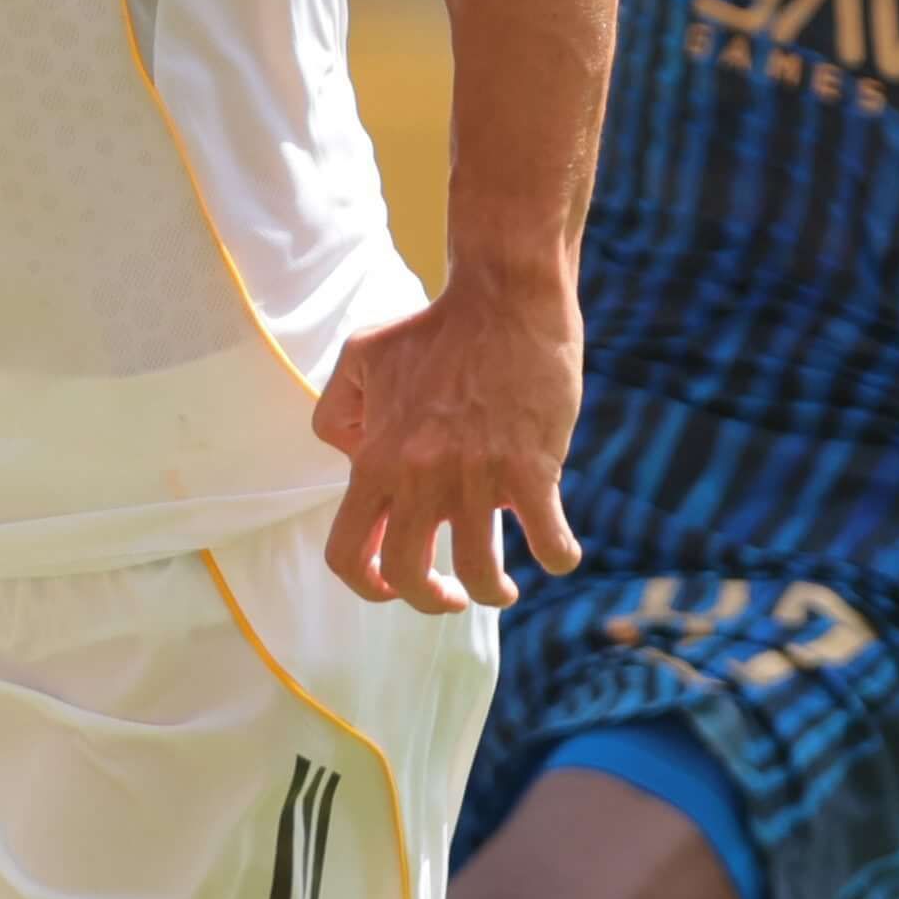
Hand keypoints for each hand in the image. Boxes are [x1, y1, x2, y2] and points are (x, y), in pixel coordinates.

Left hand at [312, 266, 584, 612]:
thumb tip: (349, 455)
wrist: (504, 298)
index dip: (365, 585)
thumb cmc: (434, 327)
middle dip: (429, 600)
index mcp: (377, 459)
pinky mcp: (531, 468)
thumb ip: (338, 410)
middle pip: (407, 576)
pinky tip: (560, 552)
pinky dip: (558, 557)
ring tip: (504, 589)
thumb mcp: (361, 357)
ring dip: (493, 593)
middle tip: (452, 595)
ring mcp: (476, 476)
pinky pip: (549, 539)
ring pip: (479, 571)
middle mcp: (419, 477)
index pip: (347, 552)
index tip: (393, 586)